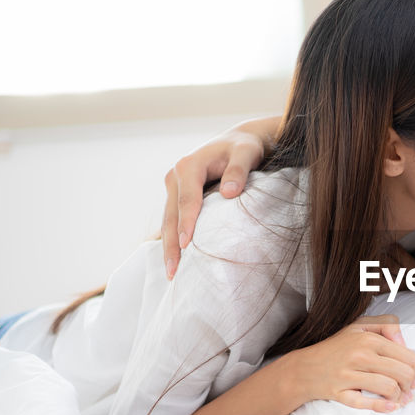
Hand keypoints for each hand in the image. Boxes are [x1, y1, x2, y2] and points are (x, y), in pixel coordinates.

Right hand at [162, 121, 272, 278]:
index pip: (187, 200)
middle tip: (172, 272)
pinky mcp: (177, 196)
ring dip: (168, 247)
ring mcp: (174, 187)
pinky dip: (173, 240)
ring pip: (168, 221)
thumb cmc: (244, 147)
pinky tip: (176, 260)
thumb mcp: (246, 153)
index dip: (187, 224)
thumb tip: (229, 193)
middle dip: (171, 245)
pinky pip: (173, 220)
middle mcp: (175, 176)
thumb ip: (239, 170)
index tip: (187, 246)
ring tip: (171, 274)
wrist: (238, 140)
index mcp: (188, 166)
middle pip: (171, 216)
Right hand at [281, 314, 414, 410]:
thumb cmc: (337, 347)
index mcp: (369, 339)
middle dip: (410, 385)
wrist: (305, 367)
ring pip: (389, 388)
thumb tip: (405, 344)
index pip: (408, 357)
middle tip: (407, 389)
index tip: (411, 375)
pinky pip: (365, 403)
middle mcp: (360, 355)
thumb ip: (387, 325)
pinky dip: (382, 407)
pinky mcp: (340, 392)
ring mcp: (349, 375)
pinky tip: (390, 407)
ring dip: (399, 397)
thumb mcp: (361, 326)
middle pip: (403, 374)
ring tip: (398, 398)